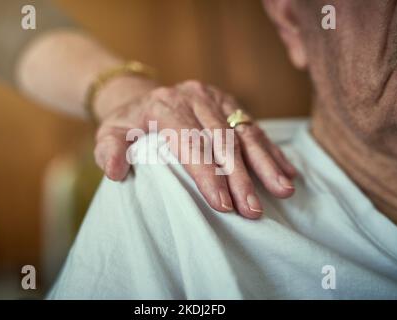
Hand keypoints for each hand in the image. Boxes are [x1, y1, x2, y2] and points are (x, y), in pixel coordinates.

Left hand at [94, 79, 295, 218]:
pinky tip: (287, 170)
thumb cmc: (127, 123)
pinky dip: (270, 150)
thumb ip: (109, 151)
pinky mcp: (228, 102)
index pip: (190, 143)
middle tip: (252, 210)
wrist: (142, 97)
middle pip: (222, 141)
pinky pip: (253, 126)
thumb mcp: (109, 134)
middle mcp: (193, 97)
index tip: (223, 205)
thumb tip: (116, 172)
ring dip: (264, 163)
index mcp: (164, 105)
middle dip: (240, 178)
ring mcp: (214, 97)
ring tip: (282, 190)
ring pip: (244, 132)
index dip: (207, 175)